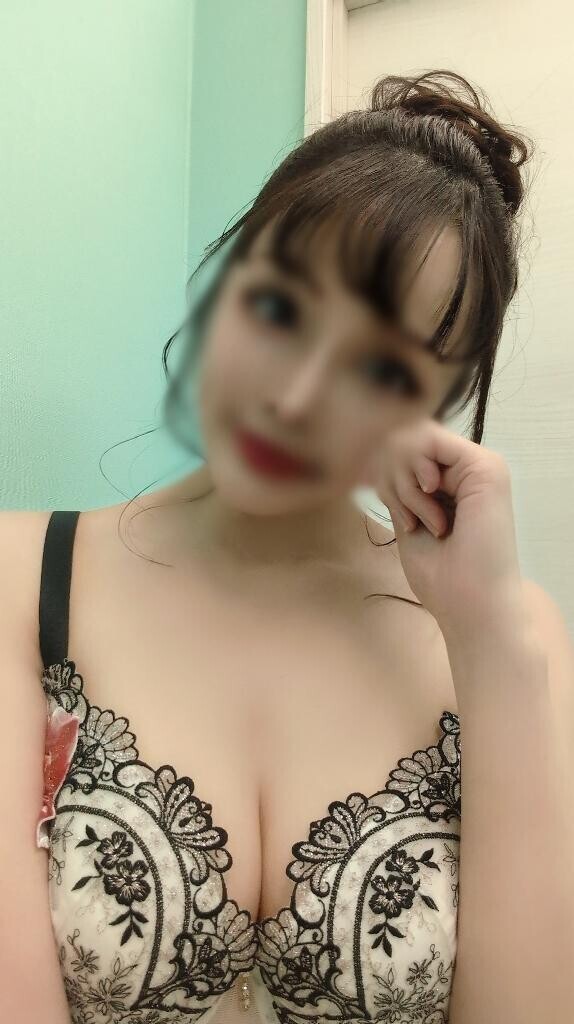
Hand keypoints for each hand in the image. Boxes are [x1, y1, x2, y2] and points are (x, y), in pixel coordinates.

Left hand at [367, 418, 523, 631]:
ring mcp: (481, 464)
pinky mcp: (485, 467)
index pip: (404, 447)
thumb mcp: (407, 517)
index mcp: (456, 479)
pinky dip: (413, 479)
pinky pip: (428, 442)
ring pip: (413, 437)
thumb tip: (374, 451)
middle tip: (407, 520)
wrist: (470, 605)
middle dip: (389, 477)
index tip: (392, 510)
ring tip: (418, 520)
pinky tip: (427, 507)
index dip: (383, 473)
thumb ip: (399, 483)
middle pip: (406, 438)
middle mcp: (470, 467)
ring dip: (400, 482)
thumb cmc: (441, 576)